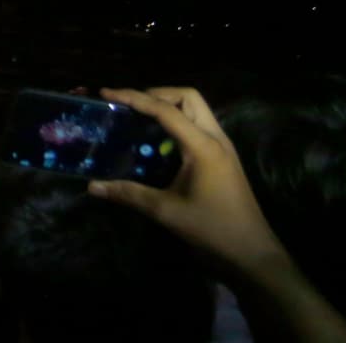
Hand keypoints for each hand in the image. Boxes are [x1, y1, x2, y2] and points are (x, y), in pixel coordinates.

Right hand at [87, 87, 285, 271]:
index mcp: (202, 146)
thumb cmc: (212, 229)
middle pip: (188, 97)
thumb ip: (129, 194)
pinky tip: (159, 141)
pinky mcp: (223, 158)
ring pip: (196, 110)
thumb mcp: (166, 211)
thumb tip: (92, 186)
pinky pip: (199, 126)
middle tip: (128, 105)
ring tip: (139, 118)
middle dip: (156, 94)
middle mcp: (216, 138)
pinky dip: (178, 122)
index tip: (107, 92)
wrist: (252, 253)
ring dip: (168, 106)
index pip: (165, 110)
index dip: (134, 97)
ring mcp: (223, 147)